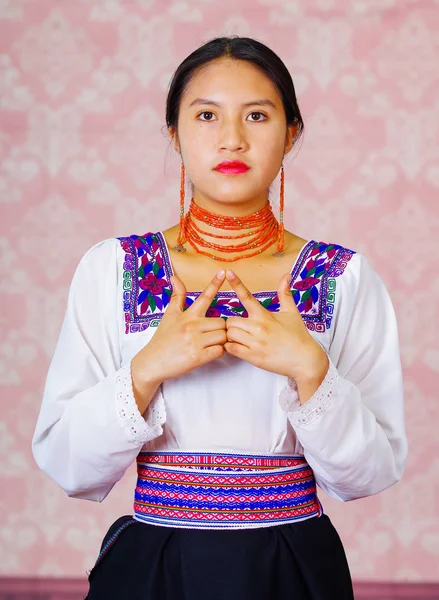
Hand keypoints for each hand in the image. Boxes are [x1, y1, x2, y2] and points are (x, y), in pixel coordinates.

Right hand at [132, 270, 227, 387]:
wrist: (152, 362)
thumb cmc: (162, 338)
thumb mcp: (169, 315)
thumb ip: (177, 297)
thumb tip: (174, 276)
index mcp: (188, 315)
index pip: (204, 297)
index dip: (215, 284)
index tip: (223, 272)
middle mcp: (192, 326)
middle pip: (222, 322)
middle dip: (221, 329)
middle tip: (211, 336)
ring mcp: (195, 341)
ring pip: (223, 336)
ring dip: (221, 341)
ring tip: (209, 345)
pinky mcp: (198, 357)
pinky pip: (220, 351)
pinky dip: (218, 352)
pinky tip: (209, 353)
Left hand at [223, 270, 328, 384]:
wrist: (305, 360)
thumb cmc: (298, 336)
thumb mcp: (292, 312)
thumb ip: (285, 294)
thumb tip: (286, 275)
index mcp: (264, 315)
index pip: (247, 296)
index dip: (236, 283)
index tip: (228, 272)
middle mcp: (258, 327)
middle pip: (230, 320)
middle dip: (231, 324)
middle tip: (238, 329)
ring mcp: (255, 342)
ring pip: (229, 334)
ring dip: (230, 336)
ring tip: (238, 339)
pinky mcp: (253, 357)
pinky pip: (231, 349)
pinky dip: (230, 348)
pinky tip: (236, 348)